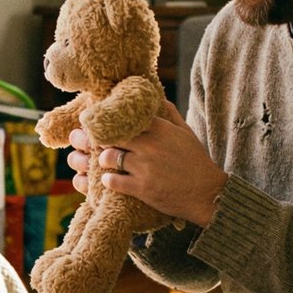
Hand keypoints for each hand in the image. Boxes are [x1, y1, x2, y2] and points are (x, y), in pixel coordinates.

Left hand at [68, 103, 226, 226]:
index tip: (95, 119)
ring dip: (101, 159)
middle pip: (111, 135)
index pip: (125, 117)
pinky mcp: (142, 188)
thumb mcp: (186, 133)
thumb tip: (158, 98)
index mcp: (159, 129)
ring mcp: (145, 166)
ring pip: (109, 157)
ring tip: (99, 160)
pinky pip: (114, 181)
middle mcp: (150, 145)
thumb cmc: (196, 162)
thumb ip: (170, 115)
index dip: (107, 118)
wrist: (207, 193)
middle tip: (84, 139)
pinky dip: (107, 179)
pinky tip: (107, 179)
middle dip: (95, 137)